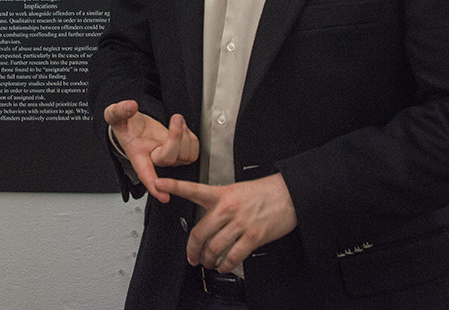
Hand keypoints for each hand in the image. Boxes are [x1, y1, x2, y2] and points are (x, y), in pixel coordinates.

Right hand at [104, 100, 198, 202]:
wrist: (135, 126)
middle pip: (171, 158)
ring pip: (185, 156)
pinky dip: (192, 138)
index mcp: (138, 156)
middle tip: (175, 119)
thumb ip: (118, 111)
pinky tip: (181, 128)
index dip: (154, 186)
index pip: (146, 173)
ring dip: (185, 136)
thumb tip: (130, 106)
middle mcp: (155, 160)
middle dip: (176, 137)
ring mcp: (169, 158)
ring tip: (176, 121)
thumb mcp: (114, 116)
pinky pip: (194, 152)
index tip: (163, 196)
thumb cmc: (126, 126)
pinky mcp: (180, 153)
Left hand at [155, 174, 297, 273]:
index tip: (158, 184)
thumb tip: (209, 220)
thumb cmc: (264, 192)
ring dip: (208, 260)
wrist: (289, 194)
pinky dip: (226, 265)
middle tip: (191, 257)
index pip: (193, 189)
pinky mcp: (253, 236)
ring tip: (208, 263)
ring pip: (214, 247)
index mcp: (221, 194)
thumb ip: (220, 203)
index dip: (173, 186)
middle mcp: (227, 209)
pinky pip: (233, 256)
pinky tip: (224, 266)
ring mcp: (240, 223)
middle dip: (192, 250)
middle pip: (199, 233)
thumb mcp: (237, 190)